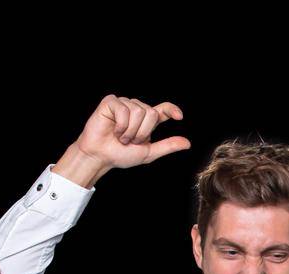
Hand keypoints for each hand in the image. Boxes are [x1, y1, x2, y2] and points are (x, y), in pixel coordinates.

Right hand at [56, 95, 189, 186]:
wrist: (101, 156)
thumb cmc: (121, 154)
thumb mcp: (148, 152)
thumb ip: (167, 146)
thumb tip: (187, 143)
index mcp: (146, 120)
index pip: (163, 109)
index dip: (172, 110)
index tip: (179, 117)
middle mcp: (137, 109)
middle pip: (151, 113)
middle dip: (141, 132)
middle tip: (129, 141)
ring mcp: (124, 103)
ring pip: (138, 112)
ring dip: (130, 131)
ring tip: (121, 137)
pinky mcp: (111, 102)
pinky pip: (123, 110)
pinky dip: (120, 125)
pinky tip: (114, 130)